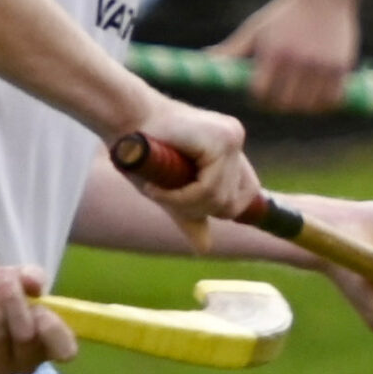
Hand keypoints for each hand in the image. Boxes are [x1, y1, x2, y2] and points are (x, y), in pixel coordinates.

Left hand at [0, 264, 76, 373]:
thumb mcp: (19, 279)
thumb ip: (31, 276)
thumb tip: (33, 282)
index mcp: (48, 345)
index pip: (65, 350)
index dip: (54, 331)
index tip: (40, 307)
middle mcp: (27, 364)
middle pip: (25, 335)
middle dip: (13, 299)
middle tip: (1, 274)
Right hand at [109, 90, 258, 251]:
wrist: (124, 124)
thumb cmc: (143, 154)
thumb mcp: (172, 191)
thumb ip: (191, 214)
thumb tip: (206, 249)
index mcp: (230, 149)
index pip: (248, 193)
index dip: (221, 207)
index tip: (187, 201)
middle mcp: (235, 140)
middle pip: (235, 202)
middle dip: (198, 208)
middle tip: (166, 195)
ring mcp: (231, 138)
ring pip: (221, 198)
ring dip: (185, 203)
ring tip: (158, 189)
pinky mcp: (222, 139)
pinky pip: (209, 188)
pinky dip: (182, 196)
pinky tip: (159, 187)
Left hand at [213, 0, 360, 114]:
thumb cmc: (284, 12)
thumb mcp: (255, 29)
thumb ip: (232, 49)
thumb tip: (205, 58)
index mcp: (274, 53)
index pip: (260, 93)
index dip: (259, 97)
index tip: (260, 92)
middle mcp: (297, 62)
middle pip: (284, 104)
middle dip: (279, 104)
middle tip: (279, 98)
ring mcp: (321, 66)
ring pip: (308, 106)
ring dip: (302, 107)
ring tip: (298, 98)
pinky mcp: (341, 67)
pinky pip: (331, 100)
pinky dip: (323, 103)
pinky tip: (317, 96)